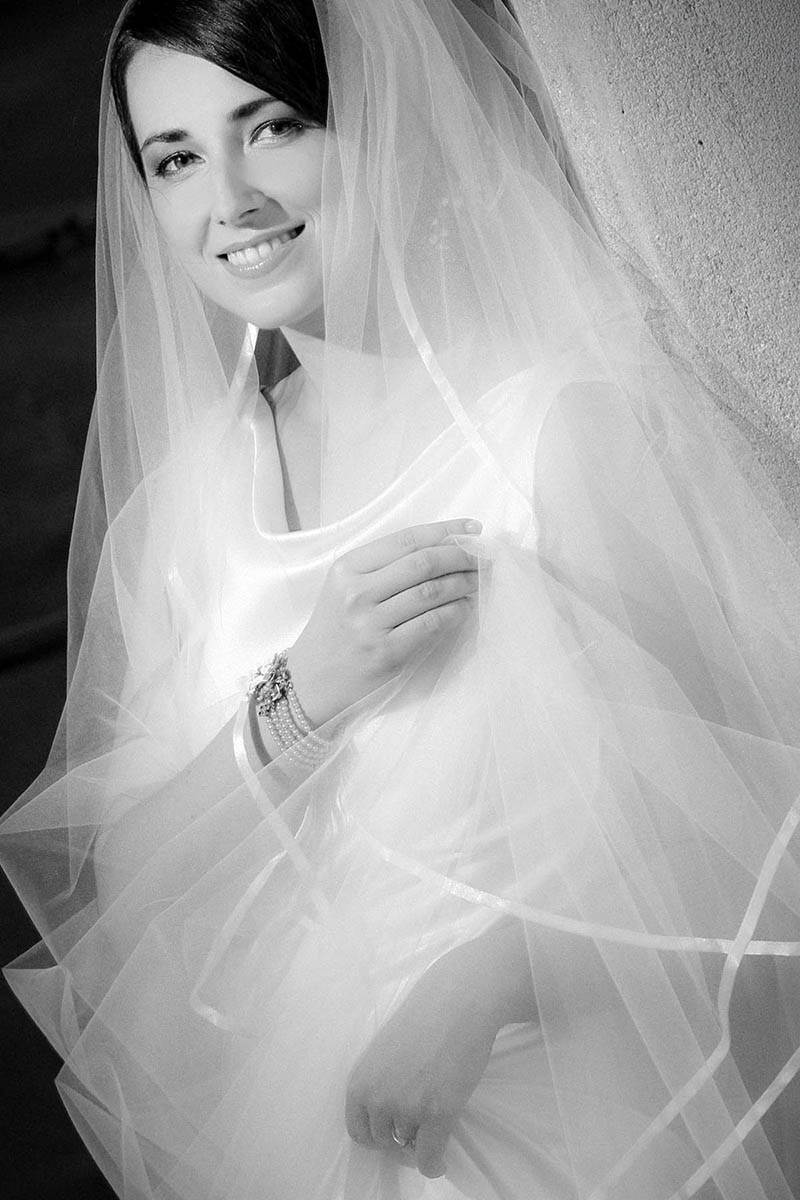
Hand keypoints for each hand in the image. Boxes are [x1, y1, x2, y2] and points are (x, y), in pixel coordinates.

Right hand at [288, 519, 481, 726]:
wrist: (310, 682)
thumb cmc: (335, 631)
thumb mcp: (345, 589)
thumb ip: (383, 568)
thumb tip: (442, 548)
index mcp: (348, 568)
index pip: (406, 540)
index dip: (445, 531)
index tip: (473, 530)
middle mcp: (357, 592)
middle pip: (423, 563)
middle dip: (461, 556)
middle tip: (483, 558)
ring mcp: (371, 623)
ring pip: (431, 592)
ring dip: (463, 583)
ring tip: (478, 581)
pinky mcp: (387, 651)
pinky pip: (431, 624)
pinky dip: (455, 612)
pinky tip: (465, 607)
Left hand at [344, 950, 499, 1177]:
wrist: (457, 1002)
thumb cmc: (424, 1019)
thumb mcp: (385, 1051)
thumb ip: (379, 1083)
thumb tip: (386, 1117)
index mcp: (360, 1081)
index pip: (357, 1130)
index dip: (375, 1138)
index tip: (392, 1136)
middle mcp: (377, 1098)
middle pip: (382, 1142)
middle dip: (399, 1142)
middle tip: (418, 1133)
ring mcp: (407, 1107)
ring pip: (408, 1147)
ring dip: (420, 1143)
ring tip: (433, 1130)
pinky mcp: (438, 1112)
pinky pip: (430, 1157)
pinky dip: (434, 1165)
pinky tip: (441, 1160)